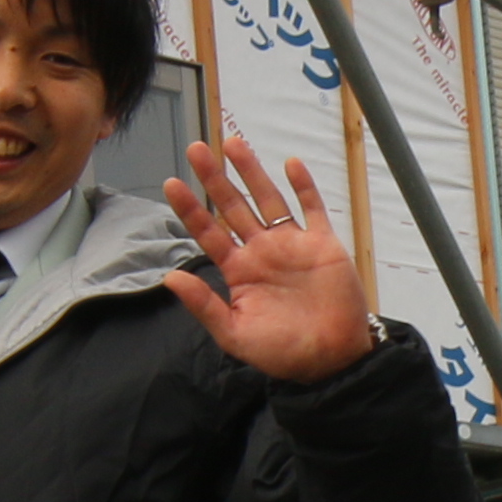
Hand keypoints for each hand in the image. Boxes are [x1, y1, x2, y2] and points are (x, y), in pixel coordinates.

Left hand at [158, 134, 381, 382]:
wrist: (332, 359)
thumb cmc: (283, 353)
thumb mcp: (235, 334)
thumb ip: (204, 305)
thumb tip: (170, 277)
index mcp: (239, 271)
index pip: (208, 232)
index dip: (190, 209)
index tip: (171, 183)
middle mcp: (262, 251)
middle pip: (233, 207)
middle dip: (215, 178)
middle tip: (197, 149)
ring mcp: (292, 244)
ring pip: (267, 199)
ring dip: (251, 172)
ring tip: (233, 143)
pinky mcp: (322, 244)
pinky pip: (312, 208)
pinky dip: (303, 186)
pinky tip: (290, 164)